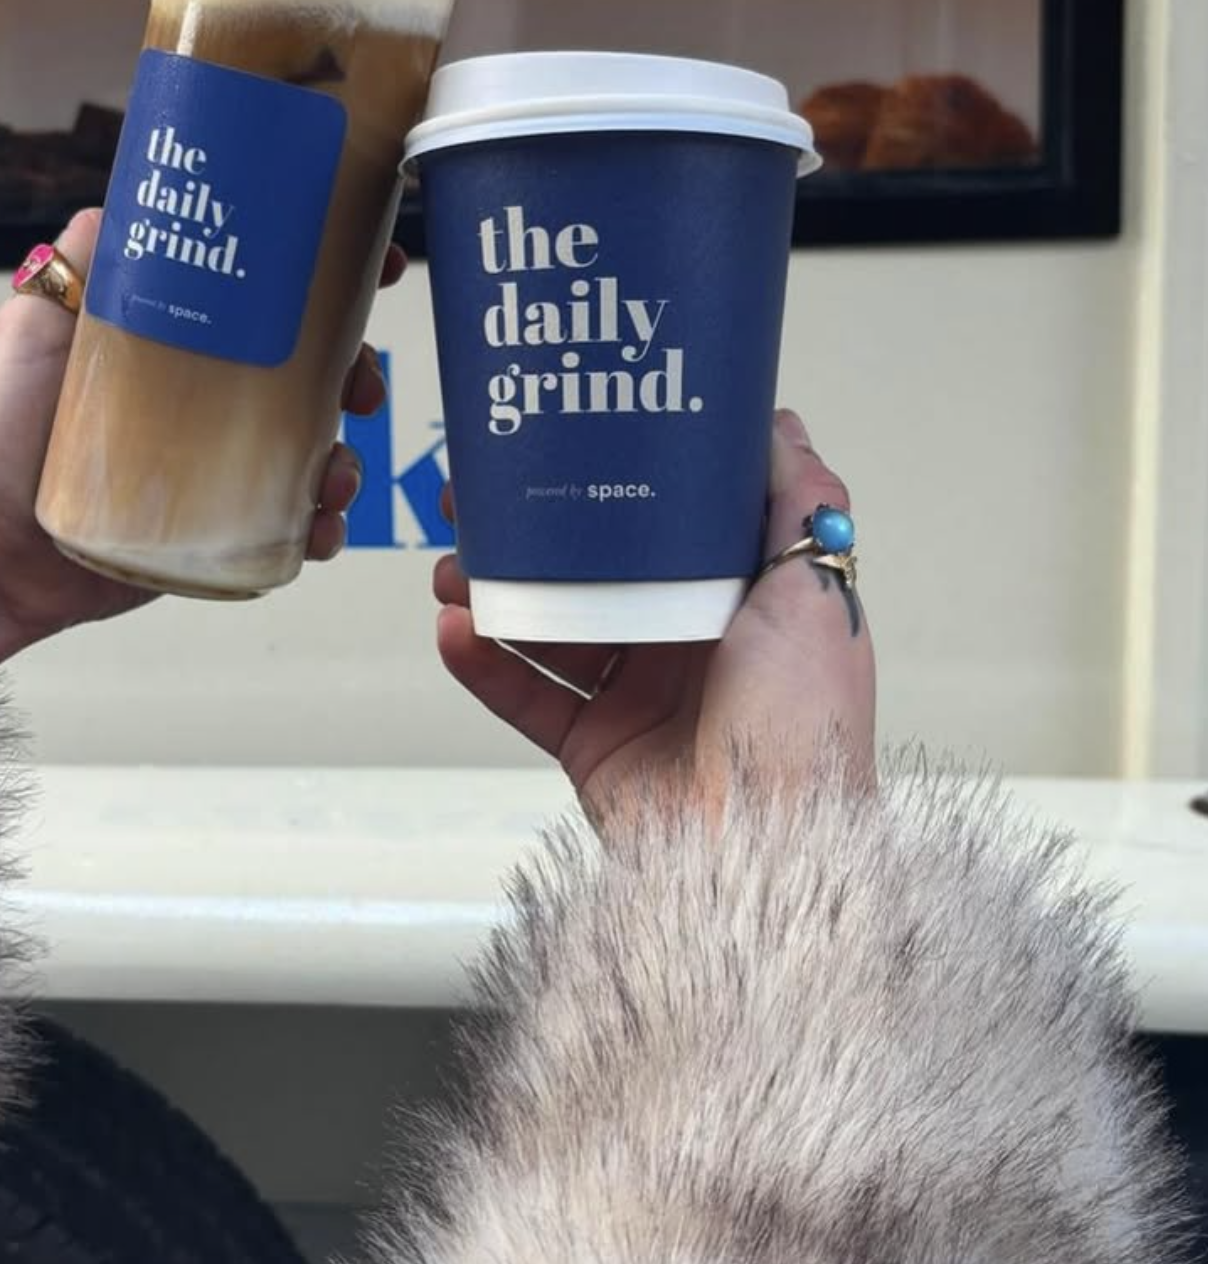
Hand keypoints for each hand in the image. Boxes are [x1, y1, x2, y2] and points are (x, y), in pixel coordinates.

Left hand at [0, 208, 403, 680]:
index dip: (322, 285)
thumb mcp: (35, 320)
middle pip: (304, 377)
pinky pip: (283, 526)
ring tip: (336, 466)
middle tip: (361, 381)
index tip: (373, 266)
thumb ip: (85, 260)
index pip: (259, 303)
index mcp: (170, 348)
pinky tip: (318, 521)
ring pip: (308, 452)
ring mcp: (206, 473)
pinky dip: (317, 523)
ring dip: (344, 455)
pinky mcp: (208, 536)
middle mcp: (196, 406)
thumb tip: (130, 196)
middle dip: (353, 372)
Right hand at [433, 411, 875, 823]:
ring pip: (547, 628)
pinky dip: (483, 663)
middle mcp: (684, 644)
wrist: (769, 845)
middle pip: (591, 571)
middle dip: (530, 535)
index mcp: (737, 600)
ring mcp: (635, 697)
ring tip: (449, 566)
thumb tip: (775, 418)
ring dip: (492, 593)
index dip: (607, 486)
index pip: (661, 527)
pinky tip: (453, 629)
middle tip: (473, 501)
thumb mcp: (813, 590)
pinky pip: (526, 696)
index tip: (558, 444)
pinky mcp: (594, 747)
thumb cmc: (803, 718)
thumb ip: (798, 500)